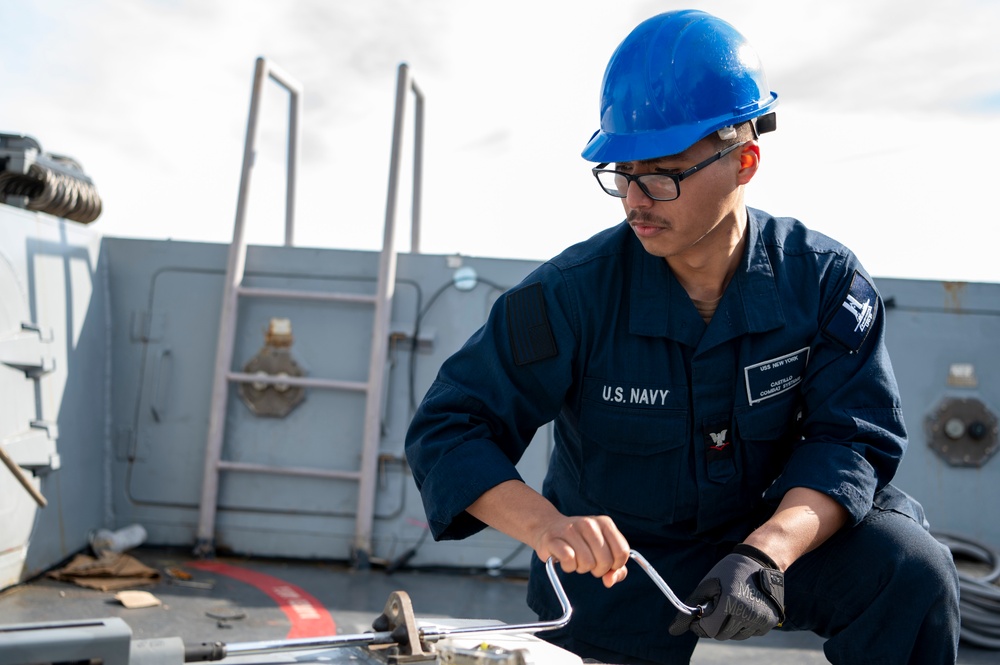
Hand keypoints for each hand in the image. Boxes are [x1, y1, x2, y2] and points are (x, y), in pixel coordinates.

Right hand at [535, 514, 630, 587]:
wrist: (548, 527)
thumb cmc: (579, 543)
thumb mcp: (602, 551)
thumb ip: (615, 569)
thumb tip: (609, 580)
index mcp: (605, 523)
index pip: (622, 552)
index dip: (616, 565)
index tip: (606, 564)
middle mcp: (589, 523)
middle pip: (605, 561)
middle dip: (598, 569)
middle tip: (589, 562)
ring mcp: (570, 529)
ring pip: (587, 563)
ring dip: (581, 568)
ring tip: (576, 559)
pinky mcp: (553, 539)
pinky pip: (569, 560)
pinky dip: (568, 566)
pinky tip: (565, 560)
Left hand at [668, 544, 784, 639]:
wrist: (759, 561)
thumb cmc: (728, 571)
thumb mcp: (706, 585)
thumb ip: (690, 608)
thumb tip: (673, 631)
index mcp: (731, 603)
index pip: (708, 630)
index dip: (699, 624)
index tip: (699, 616)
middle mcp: (748, 614)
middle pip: (721, 635)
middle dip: (713, 624)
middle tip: (716, 607)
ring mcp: (761, 620)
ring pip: (735, 636)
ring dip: (728, 626)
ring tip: (730, 606)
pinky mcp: (770, 622)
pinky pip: (749, 633)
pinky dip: (742, 625)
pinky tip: (744, 608)